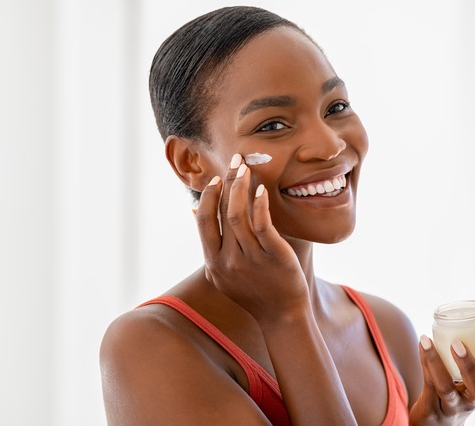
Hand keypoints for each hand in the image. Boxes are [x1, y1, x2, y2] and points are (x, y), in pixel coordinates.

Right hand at [194, 153, 309, 319]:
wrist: (281, 315)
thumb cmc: (253, 291)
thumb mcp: (222, 272)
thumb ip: (210, 243)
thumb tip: (193, 211)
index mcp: (214, 261)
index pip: (205, 221)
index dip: (208, 196)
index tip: (216, 179)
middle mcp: (228, 260)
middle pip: (222, 213)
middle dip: (227, 182)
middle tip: (235, 160)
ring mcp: (251, 258)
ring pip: (239, 216)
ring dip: (241, 187)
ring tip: (246, 168)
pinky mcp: (274, 256)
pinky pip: (263, 226)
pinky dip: (259, 205)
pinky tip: (261, 190)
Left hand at [408, 336, 474, 424]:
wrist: (432, 425)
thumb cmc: (452, 394)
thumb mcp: (465, 381)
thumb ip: (468, 357)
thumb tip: (462, 318)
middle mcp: (470, 402)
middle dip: (470, 366)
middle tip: (457, 343)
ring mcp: (450, 408)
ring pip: (446, 389)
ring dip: (436, 362)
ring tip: (426, 341)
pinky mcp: (430, 410)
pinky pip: (427, 384)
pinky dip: (424, 361)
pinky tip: (422, 344)